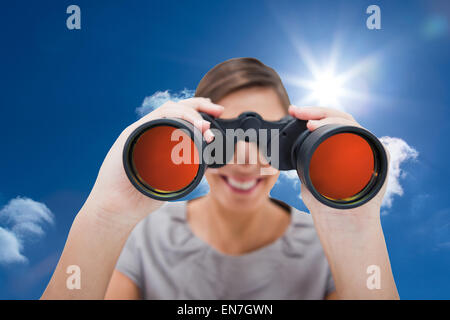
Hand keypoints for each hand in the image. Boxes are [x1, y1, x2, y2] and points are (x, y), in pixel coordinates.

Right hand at [85, 97, 223, 227]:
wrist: (115, 207)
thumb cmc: (140, 196)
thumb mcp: (168, 179)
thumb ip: (181, 168)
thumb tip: (205, 165)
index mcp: (157, 138)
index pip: (179, 116)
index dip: (198, 111)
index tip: (216, 114)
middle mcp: (147, 131)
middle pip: (174, 107)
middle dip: (199, 105)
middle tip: (218, 110)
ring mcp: (138, 132)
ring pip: (166, 110)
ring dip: (190, 114)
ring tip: (205, 126)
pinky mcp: (130, 136)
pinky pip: (154, 119)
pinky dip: (175, 118)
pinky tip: (190, 126)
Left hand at [288, 105, 389, 218]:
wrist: (345, 227)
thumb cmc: (328, 209)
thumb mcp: (310, 182)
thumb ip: (306, 167)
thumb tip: (294, 154)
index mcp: (340, 151)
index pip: (328, 124)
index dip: (312, 114)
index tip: (294, 111)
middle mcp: (356, 147)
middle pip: (339, 119)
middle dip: (316, 111)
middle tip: (297, 111)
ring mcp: (368, 151)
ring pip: (350, 123)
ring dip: (329, 118)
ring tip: (309, 122)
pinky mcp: (379, 157)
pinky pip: (363, 135)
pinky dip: (344, 129)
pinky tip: (327, 129)